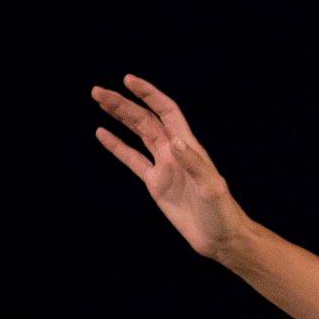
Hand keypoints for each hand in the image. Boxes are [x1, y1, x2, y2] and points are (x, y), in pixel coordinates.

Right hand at [92, 74, 251, 259]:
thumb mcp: (212, 188)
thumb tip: (174, 142)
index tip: (128, 80)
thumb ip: (195, 165)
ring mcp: (164, 166)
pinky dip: (117, 146)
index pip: (166, 112)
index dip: (149, 95)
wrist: (220, 238)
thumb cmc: (222, 213)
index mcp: (189, 147)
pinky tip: (102, 133)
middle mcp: (175, 152)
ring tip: (99, 100)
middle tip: (97, 91)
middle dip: (123, 104)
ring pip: (137, 134)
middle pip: (145, 120)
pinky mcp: (155, 183)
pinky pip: (132, 159)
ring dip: (119, 117)